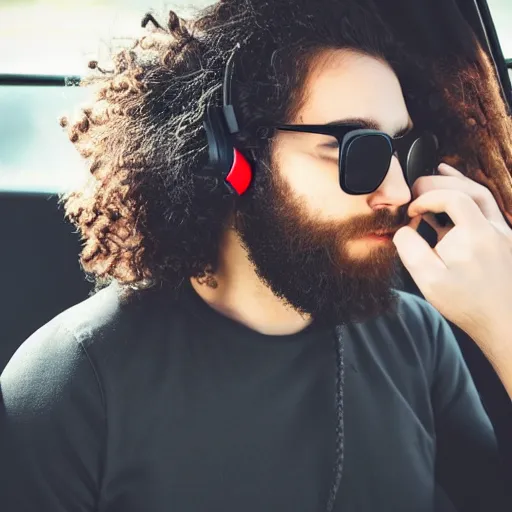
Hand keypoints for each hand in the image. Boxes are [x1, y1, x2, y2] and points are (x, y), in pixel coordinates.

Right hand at [393, 163, 511, 359]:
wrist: (504, 322)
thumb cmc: (469, 304)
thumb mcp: (430, 281)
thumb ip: (412, 251)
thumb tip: (402, 231)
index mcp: (474, 235)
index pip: (452, 197)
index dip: (427, 197)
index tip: (412, 210)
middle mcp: (493, 229)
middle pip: (468, 188)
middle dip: (439, 182)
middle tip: (417, 186)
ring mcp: (501, 233)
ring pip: (482, 195)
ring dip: (458, 182)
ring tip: (438, 172)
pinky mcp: (503, 240)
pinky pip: (488, 208)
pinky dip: (470, 195)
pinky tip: (459, 194)